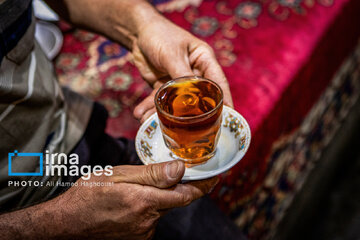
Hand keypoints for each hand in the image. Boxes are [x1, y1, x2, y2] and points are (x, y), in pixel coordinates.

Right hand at [55, 160, 217, 238]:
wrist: (67, 223)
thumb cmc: (88, 195)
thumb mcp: (117, 176)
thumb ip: (151, 174)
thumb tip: (179, 169)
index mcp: (144, 201)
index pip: (186, 194)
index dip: (204, 185)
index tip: (214, 176)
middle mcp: (148, 220)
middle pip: (174, 200)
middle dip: (175, 187)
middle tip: (168, 174)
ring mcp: (143, 232)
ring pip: (162, 209)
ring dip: (158, 197)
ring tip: (135, 189)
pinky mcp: (138, 238)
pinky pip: (151, 219)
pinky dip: (149, 208)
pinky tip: (130, 202)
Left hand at [132, 18, 232, 122]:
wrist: (137, 32)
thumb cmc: (160, 35)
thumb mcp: (172, 54)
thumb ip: (181, 76)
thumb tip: (190, 99)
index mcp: (204, 60)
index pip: (218, 83)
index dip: (224, 101)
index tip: (229, 117)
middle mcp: (194, 72)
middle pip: (198, 97)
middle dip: (192, 115)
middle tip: (191, 131)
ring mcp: (178, 81)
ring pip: (176, 103)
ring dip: (164, 114)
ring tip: (152, 122)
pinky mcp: (163, 86)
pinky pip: (159, 100)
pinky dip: (150, 107)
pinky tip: (140, 114)